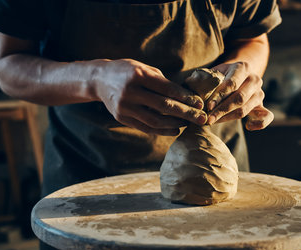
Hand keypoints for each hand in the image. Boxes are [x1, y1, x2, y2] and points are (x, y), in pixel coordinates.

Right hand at [91, 59, 206, 135]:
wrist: (99, 79)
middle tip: (201, 118)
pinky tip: (175, 130)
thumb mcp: (143, 68)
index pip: (167, 89)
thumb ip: (162, 81)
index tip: (200, 103)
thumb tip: (186, 96)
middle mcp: (130, 92)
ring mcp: (125, 107)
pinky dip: (162, 131)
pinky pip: (146, 127)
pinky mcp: (121, 117)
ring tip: (189, 124)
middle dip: (186, 113)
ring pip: (156, 120)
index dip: (185, 97)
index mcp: (138, 75)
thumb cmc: (127, 71)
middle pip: (164, 106)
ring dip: (176, 124)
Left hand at [206, 62, 273, 130]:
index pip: (232, 83)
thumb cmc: (221, 75)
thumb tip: (190, 85)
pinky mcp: (262, 105)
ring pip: (245, 108)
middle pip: (239, 98)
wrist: (238, 74)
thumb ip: (203, 78)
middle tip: (208, 118)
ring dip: (228, 117)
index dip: (219, 96)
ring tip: (214, 121)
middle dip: (222, 109)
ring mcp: (260, 93)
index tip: (207, 106)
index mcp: (243, 67)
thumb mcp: (213, 71)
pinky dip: (260, 123)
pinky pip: (267, 116)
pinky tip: (248, 126)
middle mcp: (254, 79)